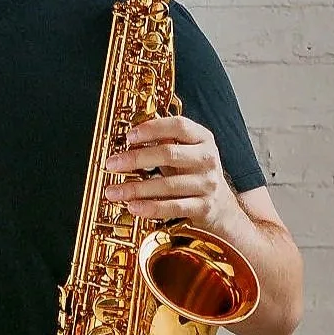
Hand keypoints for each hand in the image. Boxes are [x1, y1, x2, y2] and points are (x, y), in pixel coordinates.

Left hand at [105, 116, 236, 234]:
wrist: (221, 207)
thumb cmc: (194, 175)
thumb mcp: (184, 153)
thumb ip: (162, 144)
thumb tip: (125, 141)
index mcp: (202, 139)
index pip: (178, 126)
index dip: (152, 128)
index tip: (128, 136)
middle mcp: (207, 159)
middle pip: (169, 154)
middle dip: (136, 159)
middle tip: (111, 164)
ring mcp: (207, 184)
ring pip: (167, 185)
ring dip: (136, 188)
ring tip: (113, 192)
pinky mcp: (203, 207)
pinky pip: (173, 207)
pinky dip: (151, 208)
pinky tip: (133, 207)